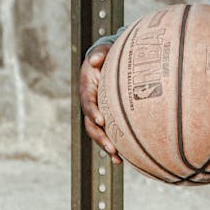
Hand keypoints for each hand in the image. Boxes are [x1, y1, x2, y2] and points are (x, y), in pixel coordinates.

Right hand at [78, 46, 122, 164]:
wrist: (106, 61)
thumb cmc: (105, 55)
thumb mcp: (102, 50)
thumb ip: (100, 53)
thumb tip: (95, 59)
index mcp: (87, 89)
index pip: (87, 102)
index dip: (93, 112)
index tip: (101, 119)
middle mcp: (90, 104)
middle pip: (91, 124)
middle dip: (100, 137)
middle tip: (112, 147)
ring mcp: (97, 113)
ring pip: (98, 133)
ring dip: (107, 146)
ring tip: (118, 158)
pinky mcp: (106, 118)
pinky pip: (108, 133)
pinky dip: (114, 146)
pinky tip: (122, 159)